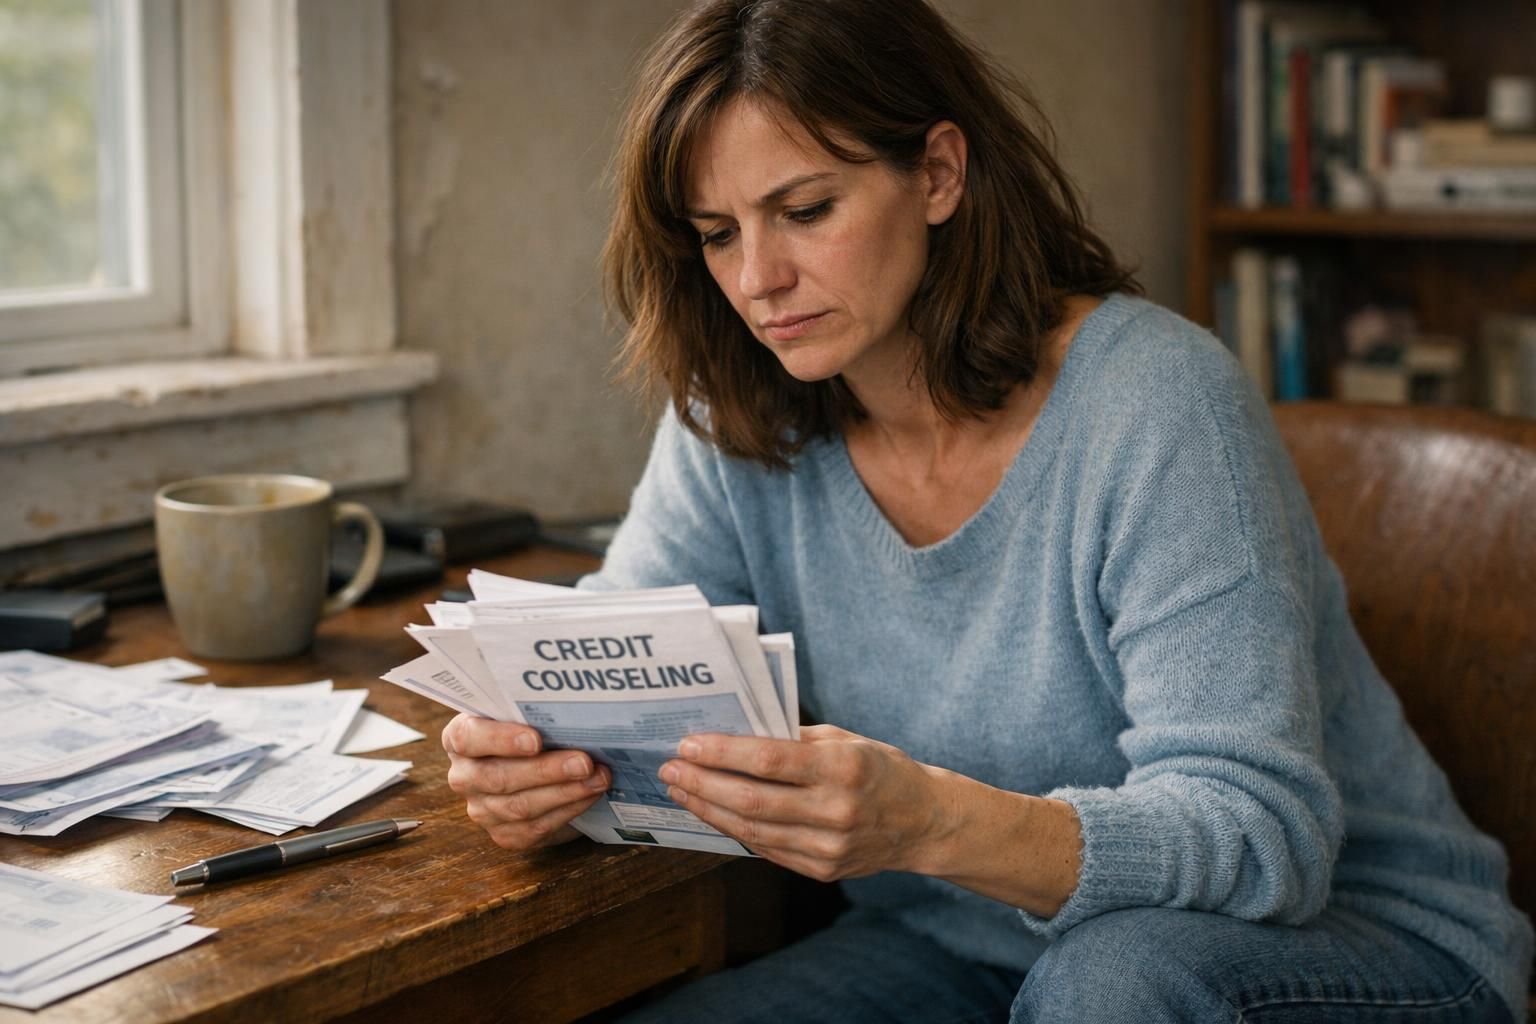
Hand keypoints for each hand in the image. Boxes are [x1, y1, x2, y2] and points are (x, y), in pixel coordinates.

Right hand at [442, 713, 609, 851]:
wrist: (537, 769)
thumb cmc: (532, 731)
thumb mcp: (525, 716)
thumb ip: (535, 713)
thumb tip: (574, 713)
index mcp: (460, 739)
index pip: (468, 738)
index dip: (501, 739)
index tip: (535, 739)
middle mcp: (465, 776)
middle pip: (499, 777)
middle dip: (547, 770)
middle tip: (584, 762)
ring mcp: (482, 809)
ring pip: (520, 806)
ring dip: (565, 792)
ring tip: (598, 778)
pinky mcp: (505, 834)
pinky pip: (535, 827)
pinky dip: (568, 810)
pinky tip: (590, 795)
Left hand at [657, 724, 951, 881]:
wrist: (924, 822)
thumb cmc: (880, 769)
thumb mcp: (846, 739)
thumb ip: (794, 738)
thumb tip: (736, 730)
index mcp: (844, 768)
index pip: (769, 760)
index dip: (722, 753)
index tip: (687, 744)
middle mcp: (836, 810)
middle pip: (752, 800)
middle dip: (702, 783)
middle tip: (669, 770)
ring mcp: (829, 846)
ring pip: (752, 830)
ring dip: (709, 809)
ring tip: (682, 791)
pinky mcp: (822, 870)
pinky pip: (766, 849)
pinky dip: (734, 830)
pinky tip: (712, 813)